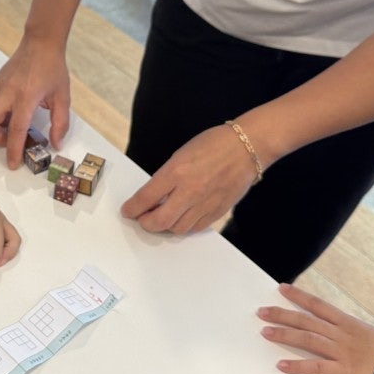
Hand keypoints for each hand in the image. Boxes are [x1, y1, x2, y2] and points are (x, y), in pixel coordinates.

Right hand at [0, 36, 70, 168]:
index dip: (14, 149)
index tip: (13, 164)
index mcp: (26, 97)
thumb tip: (55, 144)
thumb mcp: (62, 97)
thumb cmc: (53, 68)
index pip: (16, 129)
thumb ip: (60, 123)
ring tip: (18, 127)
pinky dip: (4, 112)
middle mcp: (8, 93)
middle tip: (10, 145)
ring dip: (1, 126)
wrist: (41, 42)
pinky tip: (19, 107)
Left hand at [119, 124, 257, 234]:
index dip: (132, 208)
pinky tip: (179, 219)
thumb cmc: (213, 145)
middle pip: (159, 221)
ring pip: (177, 228)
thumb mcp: (180, 155)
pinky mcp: (218, 211)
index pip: (146, 198)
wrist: (246, 147)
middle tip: (141, 219)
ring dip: (164, 227)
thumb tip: (152, 196)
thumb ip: (166, 177)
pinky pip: (196, 228)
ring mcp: (205, 203)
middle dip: (145, 223)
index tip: (127, 211)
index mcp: (176, 172)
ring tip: (160, 219)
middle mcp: (189, 191)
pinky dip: (184, 227)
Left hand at [257, 283, 373, 373]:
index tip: (281, 288)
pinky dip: (297, 366)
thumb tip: (340, 330)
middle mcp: (342, 334)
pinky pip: (316, 367)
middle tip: (261, 311)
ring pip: (307, 339)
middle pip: (306, 320)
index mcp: (349, 323)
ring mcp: (341, 352)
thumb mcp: (372, 335)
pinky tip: (281, 365)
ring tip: (264, 332)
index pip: (318, 305)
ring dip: (284, 335)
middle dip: (282, 314)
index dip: (299, 296)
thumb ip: (354, 333)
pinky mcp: (343, 372)